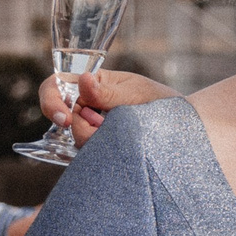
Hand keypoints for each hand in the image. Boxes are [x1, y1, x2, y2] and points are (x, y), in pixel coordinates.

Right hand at [42, 68, 176, 144]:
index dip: (52, 102)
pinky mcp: (99, 148)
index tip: (65, 119)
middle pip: (63, 119)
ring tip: (124, 134)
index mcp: (90, 84)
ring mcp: (91, 128)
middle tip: (107, 128)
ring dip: (96, 141)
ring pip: (76, 140)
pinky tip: (119, 150)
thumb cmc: (159, 103)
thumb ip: (107, 92)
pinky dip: (100, 153)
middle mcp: (86, 106)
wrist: (182, 128)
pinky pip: (88, 155)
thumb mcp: (134, 94)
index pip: (55, 86)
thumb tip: (82, 80)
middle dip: (82, 128)